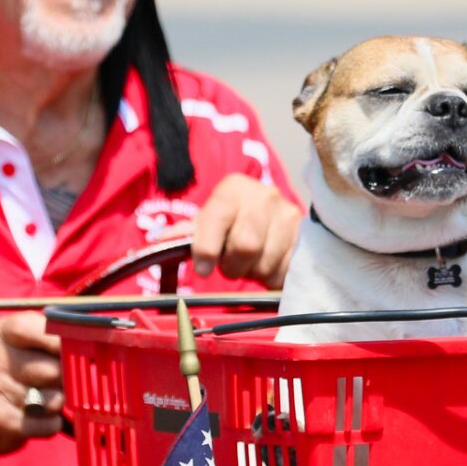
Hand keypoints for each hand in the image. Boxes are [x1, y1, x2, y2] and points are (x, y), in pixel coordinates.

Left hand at [188, 173, 302, 285]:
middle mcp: (265, 195)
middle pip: (246, 245)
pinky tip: (267, 264)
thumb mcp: (206, 223)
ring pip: (265, 263)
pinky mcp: (306, 237)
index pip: (217, 219)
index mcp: (234, 188)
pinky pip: (284, 271)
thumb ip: (185, 234)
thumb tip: (160, 241)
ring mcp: (289, 215)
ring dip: (252, 272)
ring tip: (250, 262)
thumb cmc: (230, 222)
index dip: (207, 248)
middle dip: (233, 265)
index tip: (202, 268)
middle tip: (231, 265)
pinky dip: (271, 277)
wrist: (270, 217)